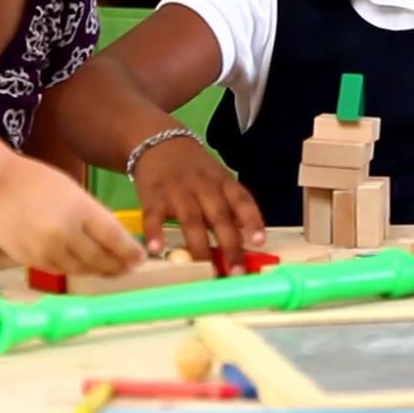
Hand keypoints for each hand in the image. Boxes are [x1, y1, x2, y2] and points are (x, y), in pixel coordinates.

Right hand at [0, 154, 143, 275]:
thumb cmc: (36, 181)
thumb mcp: (73, 191)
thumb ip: (92, 215)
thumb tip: (113, 238)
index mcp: (80, 210)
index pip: (114, 238)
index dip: (131, 252)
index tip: (141, 257)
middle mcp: (66, 234)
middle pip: (101, 258)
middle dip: (119, 266)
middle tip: (130, 268)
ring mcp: (47, 251)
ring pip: (82, 269)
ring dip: (100, 272)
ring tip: (112, 271)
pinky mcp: (32, 261)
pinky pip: (61, 271)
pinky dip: (76, 271)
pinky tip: (86, 269)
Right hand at [132, 135, 266, 272]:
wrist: (159, 141)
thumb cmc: (195, 169)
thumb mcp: (218, 180)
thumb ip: (229, 207)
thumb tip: (248, 243)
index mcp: (224, 183)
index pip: (243, 201)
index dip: (252, 220)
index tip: (260, 242)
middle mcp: (204, 186)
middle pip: (220, 216)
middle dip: (230, 245)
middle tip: (236, 272)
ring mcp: (178, 190)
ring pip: (191, 220)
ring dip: (200, 247)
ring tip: (206, 271)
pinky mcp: (153, 196)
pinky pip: (154, 216)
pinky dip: (155, 232)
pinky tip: (157, 250)